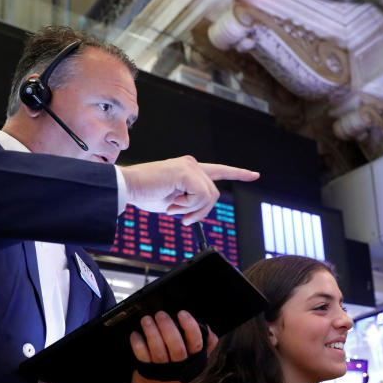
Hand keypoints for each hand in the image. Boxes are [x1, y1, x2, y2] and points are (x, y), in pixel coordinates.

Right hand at [121, 156, 258, 223]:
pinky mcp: (186, 171)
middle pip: (214, 195)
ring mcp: (190, 166)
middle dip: (200, 212)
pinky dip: (188, 206)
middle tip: (182, 218)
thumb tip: (199, 212)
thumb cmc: (145, 194)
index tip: (255, 175)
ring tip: (173, 208)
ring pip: (209, 197)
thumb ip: (190, 201)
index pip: (219, 170)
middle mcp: (192, 164)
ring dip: (192, 210)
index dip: (238, 173)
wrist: (127, 187)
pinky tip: (173, 204)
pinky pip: (201, 196)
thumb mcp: (174, 201)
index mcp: (189, 169)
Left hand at [129, 310, 217, 382]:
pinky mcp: (147, 372)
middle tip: (161, 314)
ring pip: (158, 350)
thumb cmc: (178, 371)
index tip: (182, 314)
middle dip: (168, 327)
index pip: (197, 344)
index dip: (190, 327)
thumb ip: (206, 345)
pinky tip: (136, 334)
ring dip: (152, 332)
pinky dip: (138, 344)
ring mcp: (163, 370)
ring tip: (147, 320)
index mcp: (194, 361)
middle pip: (176, 347)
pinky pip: (142, 356)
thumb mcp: (195, 361)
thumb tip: (208, 330)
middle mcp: (180, 366)